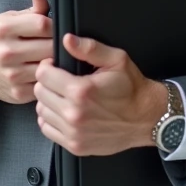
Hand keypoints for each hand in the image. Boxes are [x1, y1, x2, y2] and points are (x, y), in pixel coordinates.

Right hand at [0, 0, 52, 108]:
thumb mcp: (13, 18)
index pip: (43, 24)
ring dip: (57, 62)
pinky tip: (50, 73)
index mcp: (4, 28)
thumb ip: (34, 3)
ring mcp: (12, 74)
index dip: (55, 26)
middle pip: (49, 46)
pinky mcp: (18, 92)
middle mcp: (5, 51)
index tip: (56, 29)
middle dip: (58, 45)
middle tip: (62, 44)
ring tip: (57, 57)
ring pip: (49, 66)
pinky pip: (45, 83)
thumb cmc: (2, 39)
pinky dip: (51, 79)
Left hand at [34, 34, 168, 155]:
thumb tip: (68, 40)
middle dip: (47, 83)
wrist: (146, 118)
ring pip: (41, 112)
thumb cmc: (132, 88)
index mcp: (81, 91)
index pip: (43, 75)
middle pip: (40, 92)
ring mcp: (74, 133)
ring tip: (63, 96)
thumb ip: (89, 48)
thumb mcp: (116, 59)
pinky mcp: (75, 145)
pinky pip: (47, 130)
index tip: (55, 66)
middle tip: (60, 80)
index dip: (48, 66)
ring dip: (48, 101)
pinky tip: (64, 112)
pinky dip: (51, 119)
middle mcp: (74, 114)